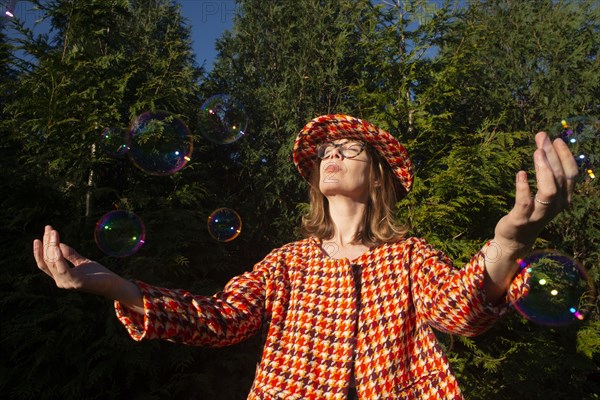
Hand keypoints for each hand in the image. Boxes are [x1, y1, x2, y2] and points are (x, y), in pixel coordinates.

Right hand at [33, 226, 142, 309]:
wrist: (113, 285)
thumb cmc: (99, 275)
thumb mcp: (82, 262)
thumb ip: (70, 255)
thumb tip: (58, 244)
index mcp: (60, 277)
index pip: (45, 262)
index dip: (41, 248)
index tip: (44, 232)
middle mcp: (60, 281)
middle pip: (47, 260)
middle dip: (46, 243)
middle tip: (48, 228)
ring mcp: (67, 283)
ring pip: (52, 263)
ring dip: (51, 246)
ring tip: (53, 232)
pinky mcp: (76, 282)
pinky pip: (62, 268)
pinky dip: (58, 257)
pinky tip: (57, 245)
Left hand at [494, 131, 578, 252]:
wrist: (515, 239)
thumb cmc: (530, 211)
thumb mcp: (543, 193)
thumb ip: (546, 172)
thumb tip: (543, 144)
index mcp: (563, 198)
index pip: (571, 174)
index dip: (565, 156)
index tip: (555, 139)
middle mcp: (555, 206)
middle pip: (559, 177)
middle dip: (551, 155)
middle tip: (541, 138)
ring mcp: (539, 214)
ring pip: (548, 190)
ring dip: (544, 169)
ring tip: (536, 152)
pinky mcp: (522, 219)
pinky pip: (526, 202)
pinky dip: (523, 187)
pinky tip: (520, 173)